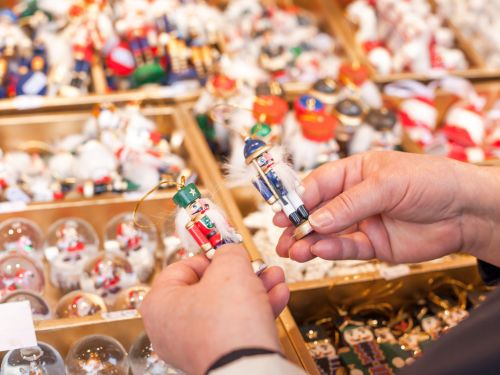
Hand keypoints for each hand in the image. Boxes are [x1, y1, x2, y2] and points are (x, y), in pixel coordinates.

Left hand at [140, 244, 289, 374]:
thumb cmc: (228, 322)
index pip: (183, 267)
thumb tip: (230, 251)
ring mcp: (193, 345)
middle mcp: (170, 327)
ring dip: (254, 289)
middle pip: (209, 287)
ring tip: (274, 278)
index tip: (228, 251)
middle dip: (241, 273)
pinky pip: (234, 327)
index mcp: (160, 303)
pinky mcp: (216, 357)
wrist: (248, 369)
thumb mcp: (230, 268)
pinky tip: (276, 297)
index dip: (211, 255)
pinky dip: (255, 311)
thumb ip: (228, 251)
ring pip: (226, 306)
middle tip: (256, 266)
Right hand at [275, 151, 499, 265]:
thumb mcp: (387, 183)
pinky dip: (332, 250)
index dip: (299, 197)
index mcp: (355, 172)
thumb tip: (316, 220)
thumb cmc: (432, 181)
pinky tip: (318, 250)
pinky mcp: (374, 244)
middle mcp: (355, 197)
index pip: (319, 183)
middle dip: (298, 222)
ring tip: (293, 248)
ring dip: (309, 240)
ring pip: (329, 233)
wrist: (466, 211)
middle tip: (282, 233)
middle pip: (319, 210)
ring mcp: (363, 222)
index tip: (283, 210)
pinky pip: (348, 248)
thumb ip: (349, 203)